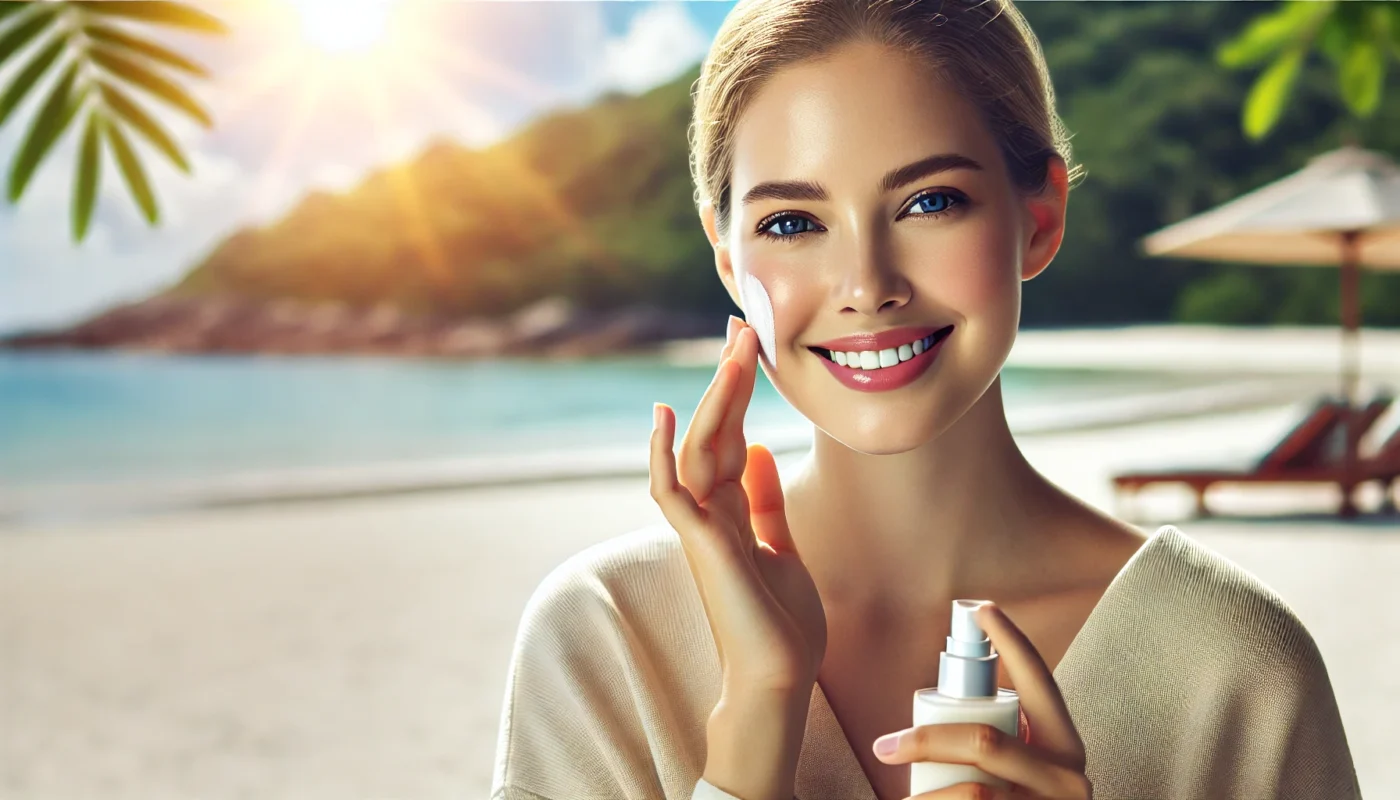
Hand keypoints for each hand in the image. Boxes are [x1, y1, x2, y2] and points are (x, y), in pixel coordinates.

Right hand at [649, 316, 826, 693]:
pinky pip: (670, 491)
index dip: (738, 392)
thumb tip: (765, 451)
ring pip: (697, 449)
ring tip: (730, 350)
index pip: (730, 436)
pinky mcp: (700, 545)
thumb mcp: (783, 549)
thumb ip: (768, 503)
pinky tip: (665, 415)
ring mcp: (700, 527)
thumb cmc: (780, 625)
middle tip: (740, 326)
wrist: (778, 678)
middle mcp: (709, 512)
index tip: (748, 346)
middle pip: (714, 431)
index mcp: (729, 511)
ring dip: (713, 398)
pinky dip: (663, 454)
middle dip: (727, 379)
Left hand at [871, 602, 1090, 798]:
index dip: (1012, 641)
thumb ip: (996, 741)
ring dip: (922, 799)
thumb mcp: (1022, 772)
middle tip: (884, 747)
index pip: (1042, 682)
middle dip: (926, 738)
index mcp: (1067, 748)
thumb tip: (942, 700)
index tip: (979, 609)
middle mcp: (1071, 779)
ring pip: (972, 793)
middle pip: (985, 742)